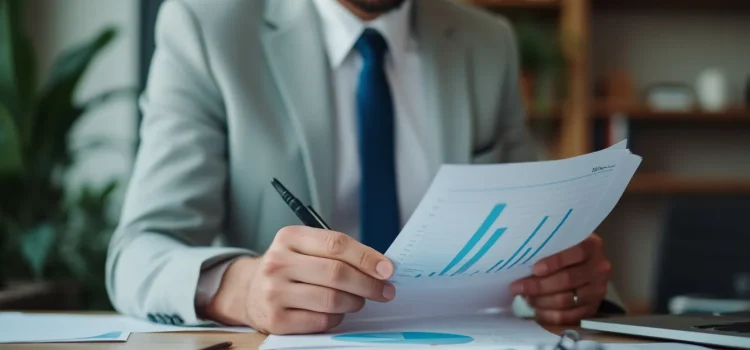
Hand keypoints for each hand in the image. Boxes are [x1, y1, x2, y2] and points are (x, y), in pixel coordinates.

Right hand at [204, 226, 395, 334]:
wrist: (248, 290)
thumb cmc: (288, 267)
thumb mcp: (304, 247)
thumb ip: (336, 252)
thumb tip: (379, 267)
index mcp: (289, 237)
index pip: (336, 244)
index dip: (367, 257)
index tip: (387, 269)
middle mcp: (278, 262)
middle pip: (336, 273)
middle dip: (368, 284)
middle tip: (385, 291)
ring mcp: (274, 292)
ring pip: (332, 300)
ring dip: (354, 302)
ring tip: (358, 301)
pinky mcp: (276, 319)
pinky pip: (321, 321)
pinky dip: (337, 318)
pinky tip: (336, 312)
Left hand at [509, 234, 611, 324]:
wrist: (585, 264)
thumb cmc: (565, 250)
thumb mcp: (562, 241)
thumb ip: (549, 247)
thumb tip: (521, 261)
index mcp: (592, 246)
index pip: (576, 253)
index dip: (554, 262)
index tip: (535, 269)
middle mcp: (599, 268)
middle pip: (567, 280)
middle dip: (539, 286)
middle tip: (518, 287)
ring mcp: (598, 290)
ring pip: (566, 300)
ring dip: (541, 301)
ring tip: (525, 298)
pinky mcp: (593, 307)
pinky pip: (569, 316)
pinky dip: (549, 315)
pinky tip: (536, 310)